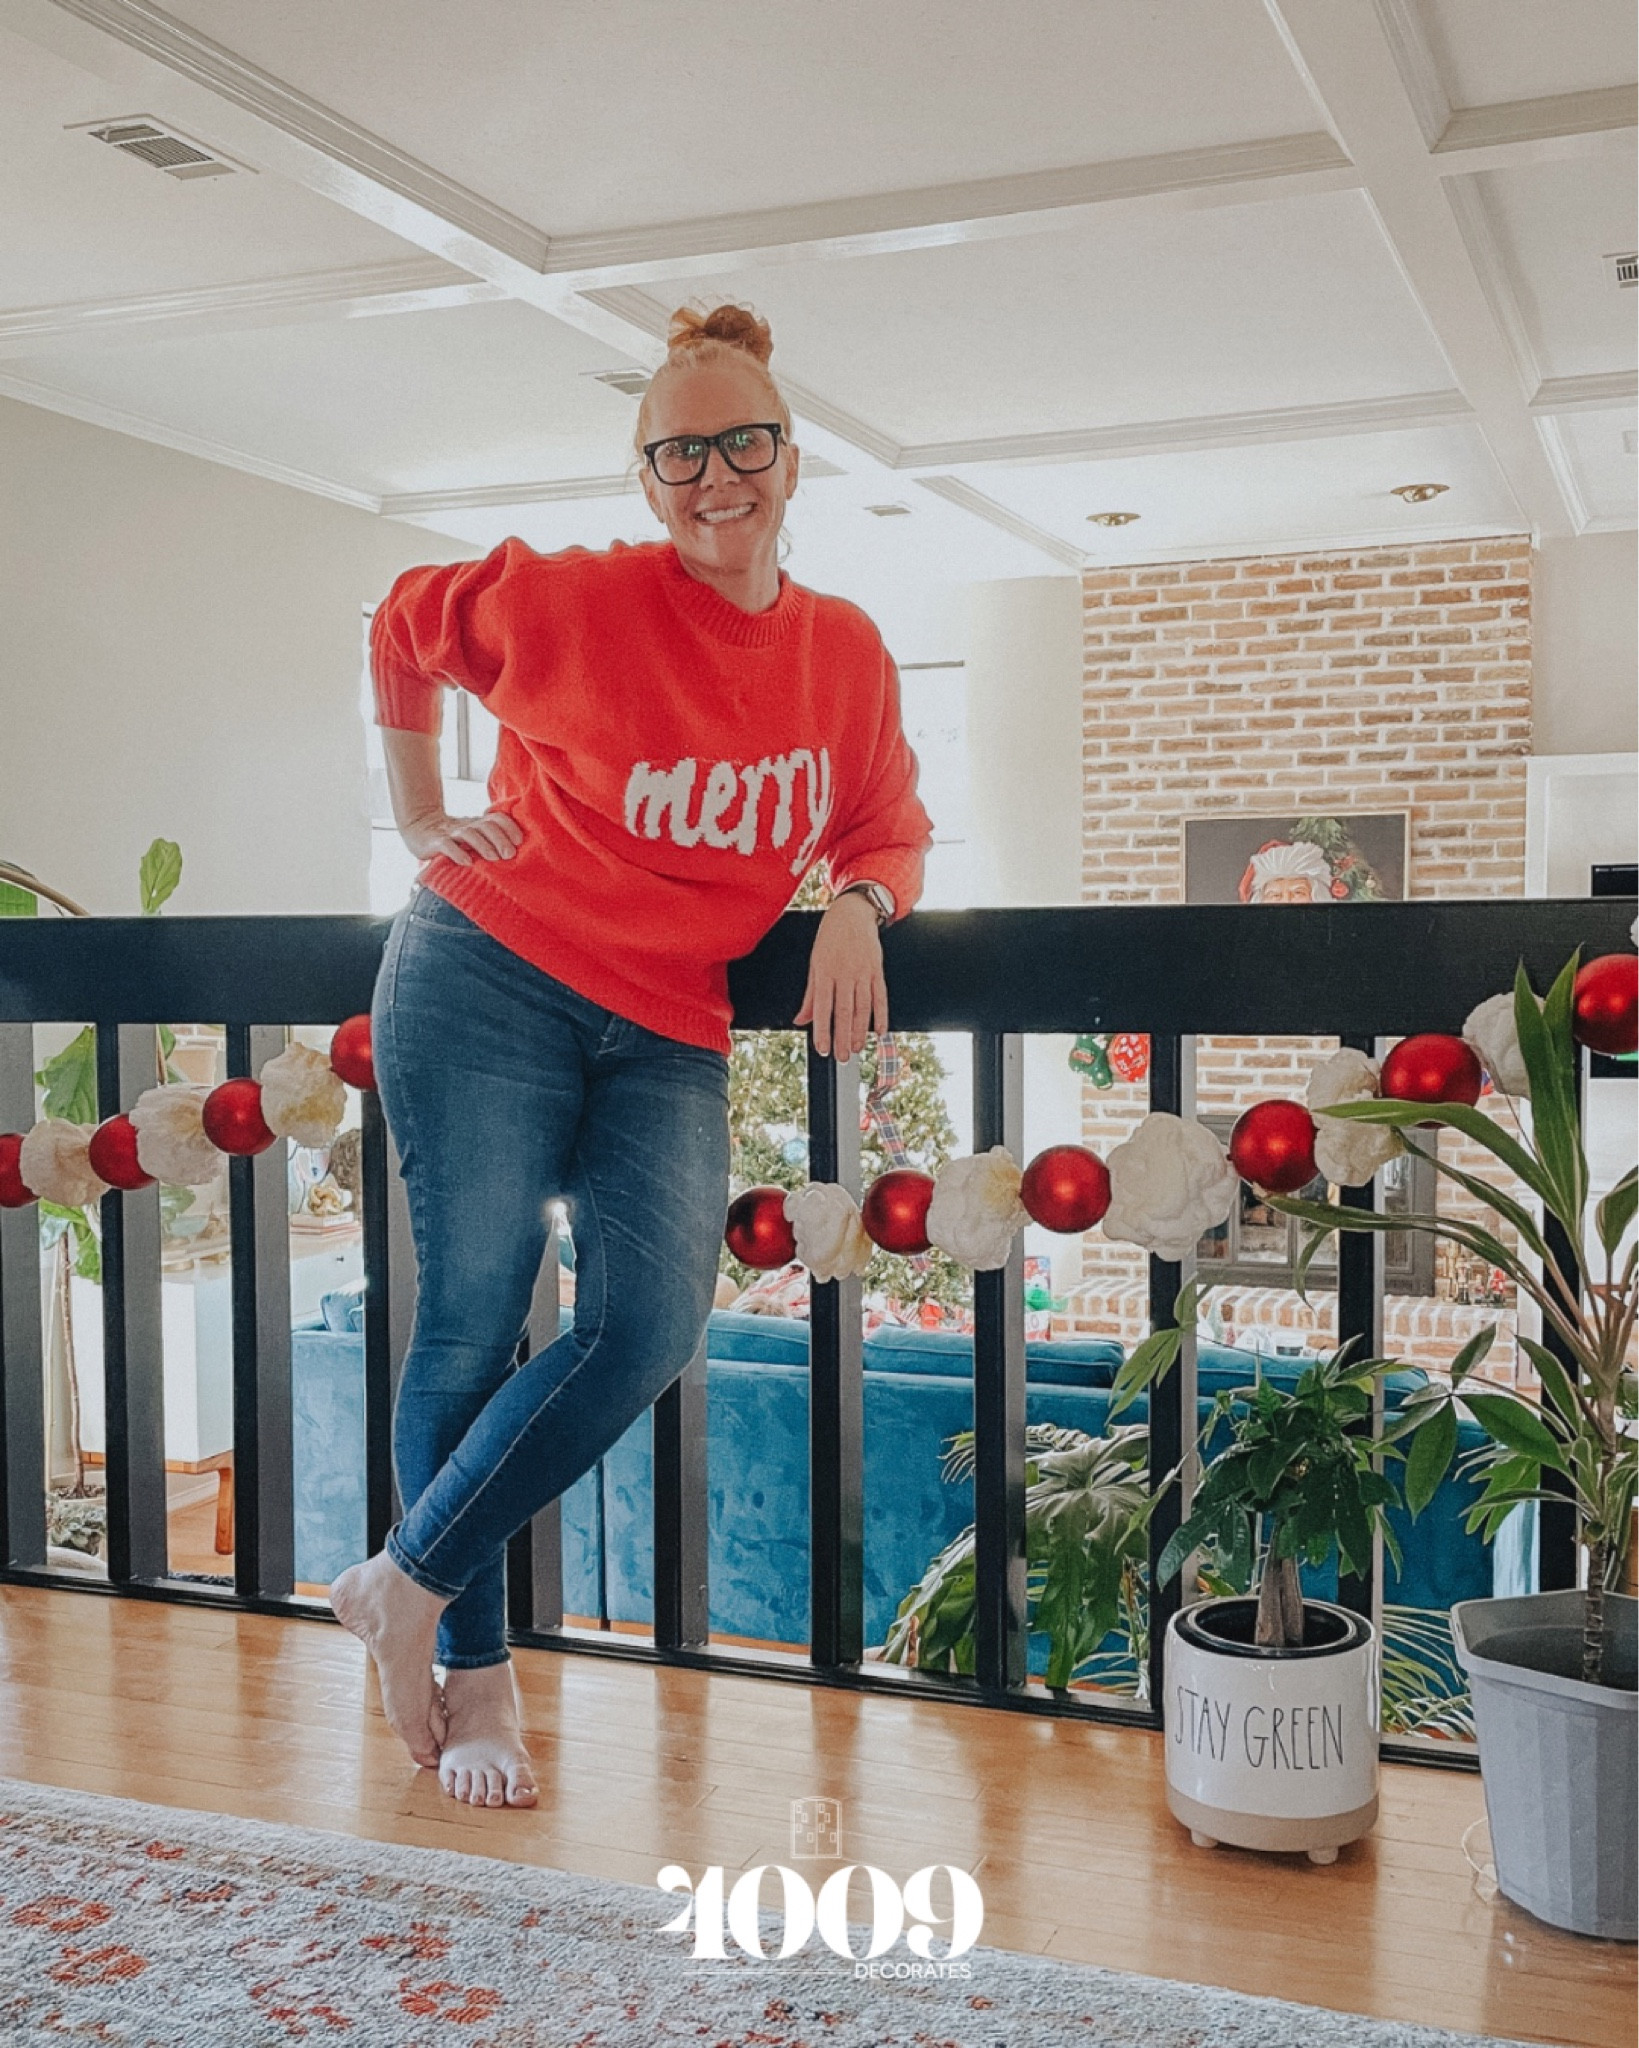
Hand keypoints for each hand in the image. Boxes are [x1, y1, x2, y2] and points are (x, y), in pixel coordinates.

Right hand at [399, 807, 521, 866]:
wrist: (418, 829)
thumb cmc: (453, 839)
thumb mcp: (473, 836)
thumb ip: (490, 841)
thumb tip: (515, 856)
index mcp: (478, 823)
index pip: (497, 819)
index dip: (509, 827)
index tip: (519, 841)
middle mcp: (467, 825)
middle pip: (486, 826)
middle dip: (500, 839)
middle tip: (510, 854)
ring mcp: (451, 833)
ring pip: (469, 834)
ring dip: (483, 845)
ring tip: (493, 858)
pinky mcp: (435, 842)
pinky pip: (447, 846)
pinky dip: (457, 853)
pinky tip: (467, 862)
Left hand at [795, 893, 887, 1061]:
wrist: (852, 913)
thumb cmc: (830, 938)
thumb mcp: (814, 963)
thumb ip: (810, 995)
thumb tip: (801, 1020)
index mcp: (825, 972)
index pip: (823, 1007)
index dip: (823, 1030)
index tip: (822, 1049)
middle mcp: (845, 973)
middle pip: (845, 1011)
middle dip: (843, 1037)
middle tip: (842, 1057)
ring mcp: (863, 972)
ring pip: (863, 1007)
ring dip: (860, 1031)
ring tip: (857, 1048)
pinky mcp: (877, 970)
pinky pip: (880, 996)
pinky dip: (881, 1015)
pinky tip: (880, 1031)